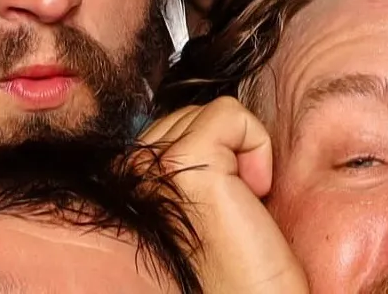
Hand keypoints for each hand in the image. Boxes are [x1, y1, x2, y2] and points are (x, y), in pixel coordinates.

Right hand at [139, 99, 305, 293]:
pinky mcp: (186, 164)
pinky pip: (231, 115)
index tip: (225, 209)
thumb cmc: (243, 273)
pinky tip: (254, 197)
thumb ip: (188, 161)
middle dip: (227, 156)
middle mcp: (130, 170)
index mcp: (130, 179)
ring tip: (241, 209)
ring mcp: (152, 166)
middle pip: (194, 115)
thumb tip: (213, 122)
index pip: (178, 125)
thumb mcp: (203, 204)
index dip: (216, 160)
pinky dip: (257, 147)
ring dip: (242, 156)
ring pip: (213, 114)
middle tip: (236, 212)